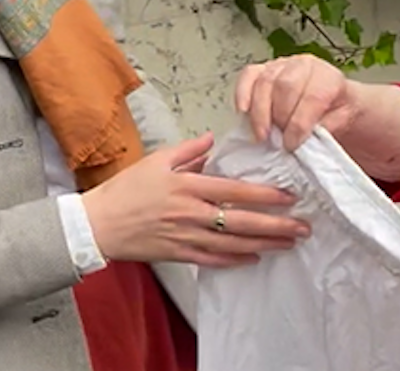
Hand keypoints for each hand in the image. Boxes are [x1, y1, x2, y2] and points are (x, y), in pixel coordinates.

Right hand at [81, 133, 308, 267]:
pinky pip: (213, 260)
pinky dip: (235, 260)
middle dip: (276, 225)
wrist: (97, 224)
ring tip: (288, 243)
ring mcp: (186, 237)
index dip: (265, 195)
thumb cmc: (125, 190)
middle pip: (242, 221)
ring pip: (234, 244)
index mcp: (188, 187)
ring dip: (264, 244)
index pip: (235, 191)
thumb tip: (212, 139)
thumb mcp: (156, 160)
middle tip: (302, 227)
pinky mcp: (178, 255)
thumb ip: (188, 150)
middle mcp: (191, 214)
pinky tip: (254, 258)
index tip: (289, 197)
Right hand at [235, 54, 361, 149]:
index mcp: (329, 78)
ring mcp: (283, 64)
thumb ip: (323, 132)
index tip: (291, 144)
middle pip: (285, 85)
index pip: (312, 97)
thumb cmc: (333, 114)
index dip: (299, 124)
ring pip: (265, 81)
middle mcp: (306, 65)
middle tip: (277, 140)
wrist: (332, 102)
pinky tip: (243, 111)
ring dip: (260, 112)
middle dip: (279, 117)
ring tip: (261, 135)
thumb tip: (303, 143)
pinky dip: (243, 93)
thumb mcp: (339, 124)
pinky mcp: (264, 68)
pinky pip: (249, 75)